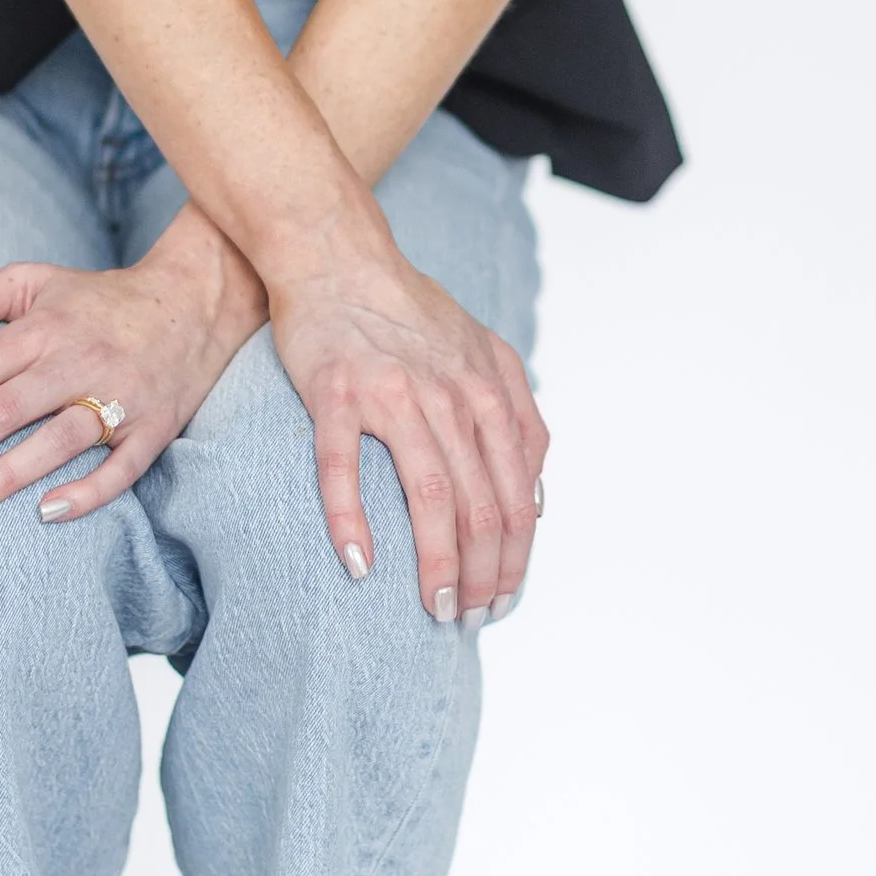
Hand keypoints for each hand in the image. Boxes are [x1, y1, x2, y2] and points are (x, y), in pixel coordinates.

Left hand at [0, 205, 264, 519]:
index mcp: (40, 328)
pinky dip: (88, 491)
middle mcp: (76, 360)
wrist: (196, 300)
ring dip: (6, 474)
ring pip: (57, 439)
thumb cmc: (96, 300)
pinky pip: (122, 468)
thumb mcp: (29, 281)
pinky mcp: (155, 428)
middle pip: (0, 410)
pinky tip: (48, 513)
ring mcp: (119, 396)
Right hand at [267, 239, 548, 624]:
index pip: (518, 498)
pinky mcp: (336, 391)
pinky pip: (344, 466)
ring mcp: (394, 393)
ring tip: (436, 608)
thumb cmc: (408, 311)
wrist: (338, 255)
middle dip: (485, 577)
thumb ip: (519, 419)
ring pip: (429, 496)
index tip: (504, 601)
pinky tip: (358, 565)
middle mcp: (452, 395)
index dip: (516, 560)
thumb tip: (539, 497)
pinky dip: (352, 520)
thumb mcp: (485, 354)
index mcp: (491, 392)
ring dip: (438, 564)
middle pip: (482, 507)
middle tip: (470, 620)